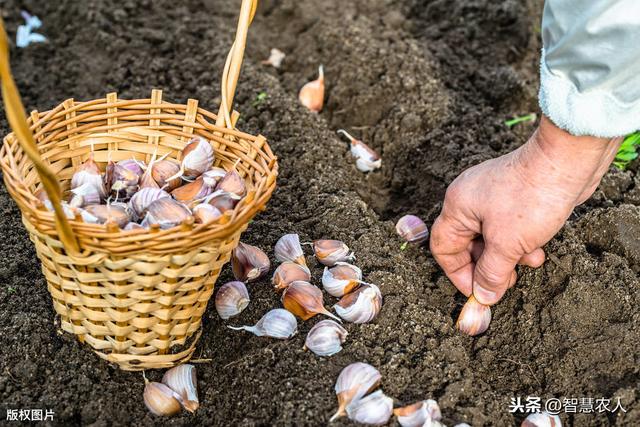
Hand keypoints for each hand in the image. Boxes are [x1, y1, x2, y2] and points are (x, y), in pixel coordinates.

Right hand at [430, 116, 621, 304]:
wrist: (567, 161)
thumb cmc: (532, 197)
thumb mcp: (508, 245)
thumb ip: (491, 274)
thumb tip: (483, 296)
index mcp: (457, 206)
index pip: (444, 248)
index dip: (458, 274)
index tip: (478, 291)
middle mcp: (469, 199)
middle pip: (468, 245)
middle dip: (488, 266)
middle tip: (506, 281)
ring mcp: (491, 195)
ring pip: (491, 238)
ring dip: (508, 256)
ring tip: (530, 261)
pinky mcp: (513, 195)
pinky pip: (508, 227)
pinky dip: (519, 242)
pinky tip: (537, 248)